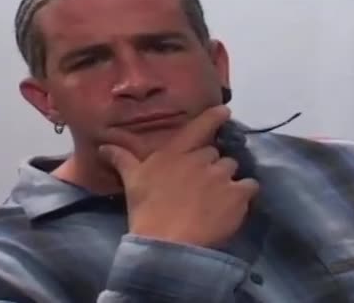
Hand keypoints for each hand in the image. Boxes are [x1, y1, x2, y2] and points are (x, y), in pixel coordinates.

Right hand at [99, 106, 258, 247]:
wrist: (167, 242)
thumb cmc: (146, 209)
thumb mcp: (132, 180)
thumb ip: (122, 159)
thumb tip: (103, 146)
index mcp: (176, 152)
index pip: (200, 126)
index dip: (214, 117)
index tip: (225, 111)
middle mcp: (201, 158)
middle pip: (215, 153)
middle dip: (210, 165)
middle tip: (201, 183)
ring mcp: (221, 175)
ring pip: (232, 168)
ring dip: (227, 178)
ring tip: (217, 196)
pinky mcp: (238, 195)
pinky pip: (250, 186)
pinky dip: (245, 192)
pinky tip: (236, 203)